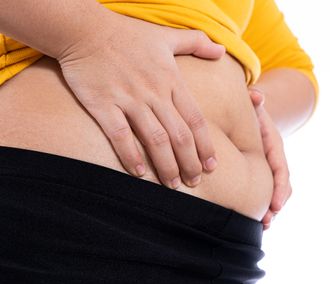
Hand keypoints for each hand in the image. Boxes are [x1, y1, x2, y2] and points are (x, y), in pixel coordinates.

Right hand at [56, 12, 224, 188]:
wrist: (83, 30)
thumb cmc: (128, 35)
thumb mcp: (167, 36)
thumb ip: (197, 43)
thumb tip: (222, 50)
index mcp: (172, 80)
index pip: (196, 120)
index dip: (206, 146)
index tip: (212, 166)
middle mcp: (154, 92)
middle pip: (180, 135)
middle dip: (190, 162)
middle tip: (194, 182)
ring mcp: (129, 99)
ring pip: (155, 139)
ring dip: (167, 165)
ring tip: (173, 185)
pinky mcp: (103, 104)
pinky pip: (120, 135)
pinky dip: (131, 155)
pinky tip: (140, 173)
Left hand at [249, 88, 291, 230]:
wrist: (257, 116)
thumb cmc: (253, 112)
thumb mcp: (255, 105)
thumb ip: (255, 100)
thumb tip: (256, 95)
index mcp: (275, 146)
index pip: (280, 169)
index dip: (279, 187)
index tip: (275, 203)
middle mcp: (276, 160)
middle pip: (281, 186)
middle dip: (276, 204)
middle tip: (267, 220)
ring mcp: (270, 169)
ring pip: (276, 193)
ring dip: (271, 210)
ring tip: (263, 225)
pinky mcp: (263, 175)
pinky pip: (267, 193)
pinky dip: (264, 207)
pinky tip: (257, 222)